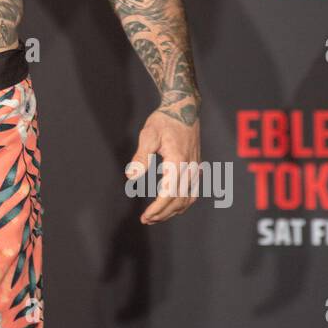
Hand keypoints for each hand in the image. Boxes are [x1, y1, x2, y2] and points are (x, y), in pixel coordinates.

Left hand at [126, 108, 200, 224]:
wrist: (183, 108)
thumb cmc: (164, 120)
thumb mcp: (148, 135)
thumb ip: (141, 157)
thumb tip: (131, 177)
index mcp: (178, 162)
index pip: (169, 194)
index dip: (157, 209)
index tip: (145, 217)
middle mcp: (190, 168)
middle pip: (179, 201)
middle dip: (163, 214)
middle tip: (146, 220)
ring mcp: (195, 169)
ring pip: (188, 199)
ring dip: (173, 211)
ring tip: (156, 217)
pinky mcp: (196, 167)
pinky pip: (192, 192)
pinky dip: (182, 203)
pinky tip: (171, 206)